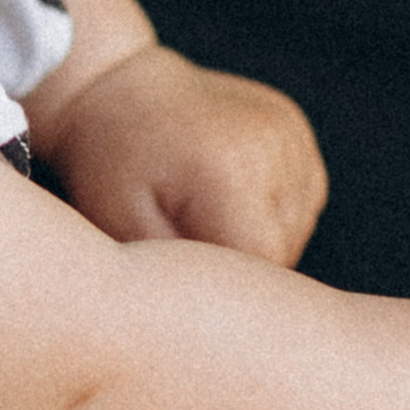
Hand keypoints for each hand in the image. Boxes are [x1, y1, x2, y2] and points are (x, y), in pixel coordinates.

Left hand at [38, 43, 328, 264]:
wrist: (116, 90)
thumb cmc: (110, 168)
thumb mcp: (123, 230)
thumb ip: (183, 277)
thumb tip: (226, 319)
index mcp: (233, 174)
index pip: (262, 269)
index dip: (226, 287)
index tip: (187, 276)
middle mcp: (275, 148)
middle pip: (282, 251)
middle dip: (236, 260)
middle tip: (184, 239)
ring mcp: (291, 134)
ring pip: (294, 229)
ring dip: (253, 235)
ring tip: (200, 210)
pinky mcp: (296, 130)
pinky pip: (298, 200)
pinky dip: (266, 210)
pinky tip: (222, 193)